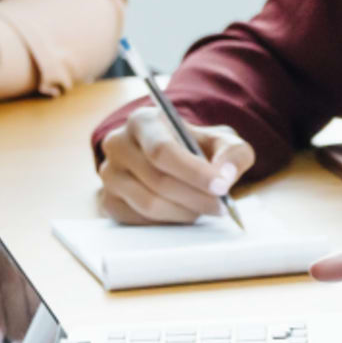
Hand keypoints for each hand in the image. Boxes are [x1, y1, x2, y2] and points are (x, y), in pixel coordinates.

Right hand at [97, 106, 255, 224]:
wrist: (174, 160)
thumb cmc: (197, 148)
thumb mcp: (222, 141)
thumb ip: (232, 153)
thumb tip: (225, 175)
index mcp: (142, 121)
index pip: (162, 150)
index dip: (193, 172)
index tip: (221, 186)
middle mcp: (117, 144)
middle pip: (157, 180)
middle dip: (195, 197)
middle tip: (222, 206)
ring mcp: (109, 175)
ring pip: (148, 204)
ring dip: (184, 211)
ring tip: (206, 208)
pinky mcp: (109, 201)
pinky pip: (139, 220)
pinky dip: (168, 221)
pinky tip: (184, 212)